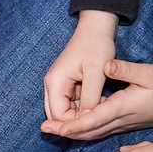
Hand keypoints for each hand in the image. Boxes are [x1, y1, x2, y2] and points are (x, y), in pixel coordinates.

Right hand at [41, 11, 118, 131]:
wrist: (95, 28)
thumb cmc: (96, 46)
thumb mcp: (96, 72)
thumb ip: (90, 97)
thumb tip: (88, 119)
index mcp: (55, 83)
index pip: (58, 116)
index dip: (75, 124)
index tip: (96, 121)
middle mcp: (52, 86)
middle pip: (57, 116)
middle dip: (76, 122)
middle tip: (98, 121)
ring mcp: (58, 85)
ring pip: (64, 111)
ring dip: (80, 114)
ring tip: (101, 111)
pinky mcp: (66, 84)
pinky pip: (71, 103)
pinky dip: (83, 107)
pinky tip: (99, 104)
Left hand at [47, 58, 152, 141]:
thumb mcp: (149, 73)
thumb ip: (126, 70)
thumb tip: (107, 65)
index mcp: (123, 108)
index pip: (93, 119)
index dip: (73, 125)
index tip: (55, 128)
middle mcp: (121, 120)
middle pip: (89, 131)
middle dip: (66, 131)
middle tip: (44, 130)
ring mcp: (123, 124)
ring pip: (94, 132)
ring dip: (74, 132)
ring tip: (54, 130)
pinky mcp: (125, 123)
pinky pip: (101, 129)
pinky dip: (86, 130)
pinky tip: (74, 127)